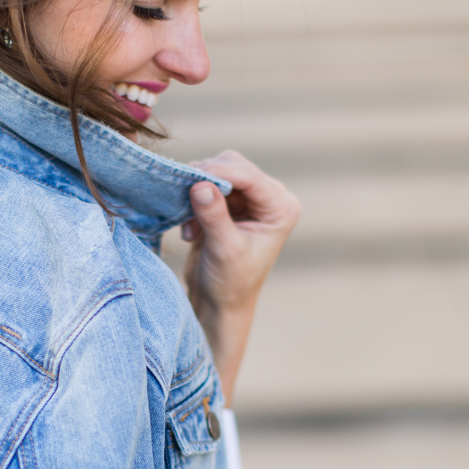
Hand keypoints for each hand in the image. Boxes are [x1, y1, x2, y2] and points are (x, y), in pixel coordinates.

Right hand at [181, 150, 299, 403]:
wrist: (219, 303)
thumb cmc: (231, 284)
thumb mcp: (224, 250)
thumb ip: (214, 216)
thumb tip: (200, 185)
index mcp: (281, 208)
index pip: (250, 176)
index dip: (220, 173)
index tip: (192, 180)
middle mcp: (269, 199)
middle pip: (233, 166)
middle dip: (207, 180)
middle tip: (186, 200)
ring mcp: (248, 200)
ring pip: (216, 173)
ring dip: (197, 193)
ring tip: (191, 225)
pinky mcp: (228, 205)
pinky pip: (205, 186)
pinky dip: (192, 202)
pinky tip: (191, 231)